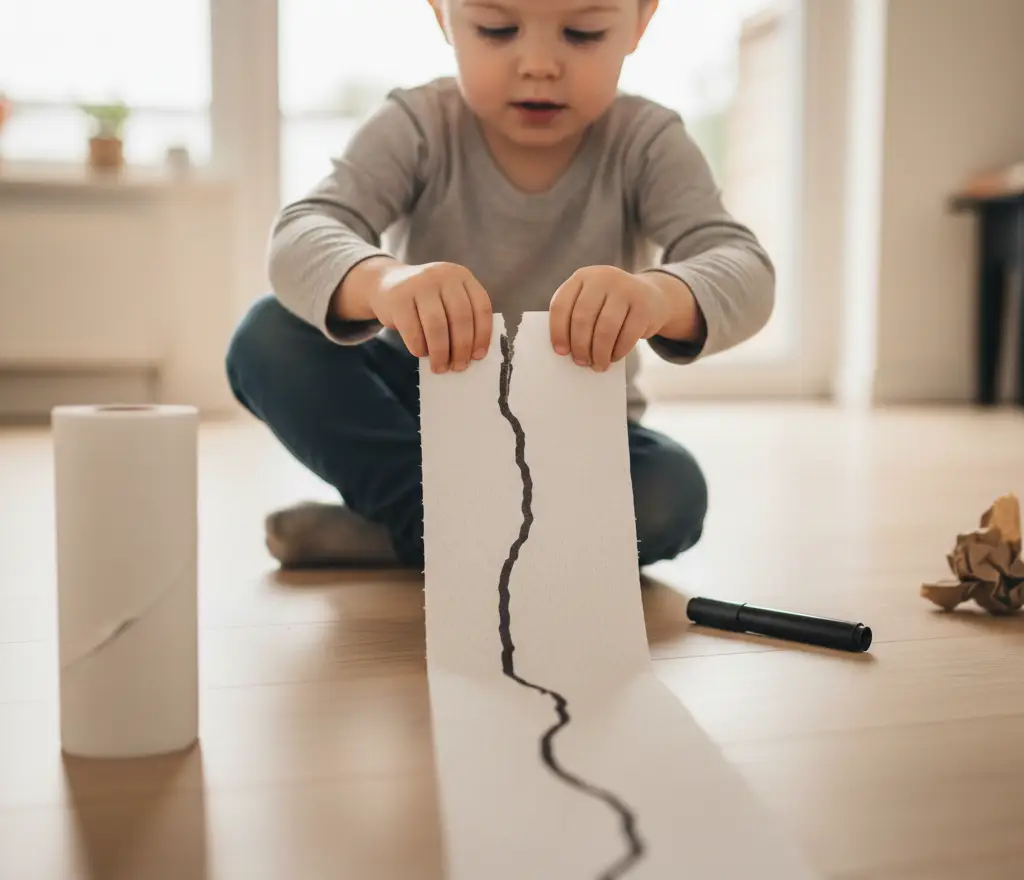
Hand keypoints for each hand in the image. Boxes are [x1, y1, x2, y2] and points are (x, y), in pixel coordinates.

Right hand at [368, 261, 492, 373]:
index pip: (481, 307)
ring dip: (441, 353)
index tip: (478, 357)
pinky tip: (421, 353)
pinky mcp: (398, 298)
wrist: (385, 284)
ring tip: (440, 367)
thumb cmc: (425, 301)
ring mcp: (418, 284)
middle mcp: (442, 275)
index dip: (482, 335)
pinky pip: (413, 331)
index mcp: (461, 276)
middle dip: (461, 348)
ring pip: (437, 326)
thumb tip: (473, 355)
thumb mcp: (447, 299)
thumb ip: (462, 318)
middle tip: (458, 367)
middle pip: (461, 318)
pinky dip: (420, 348)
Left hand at [549, 266, 669, 370]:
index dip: (558, 331)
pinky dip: (618, 352)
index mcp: (582, 277)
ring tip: (598, 365)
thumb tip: (566, 351)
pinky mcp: (644, 306)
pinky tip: (614, 357)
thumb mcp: (592, 301)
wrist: (652, 297)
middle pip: (582, 318)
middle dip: (580, 346)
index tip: (560, 352)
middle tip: (581, 362)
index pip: (561, 305)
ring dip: (599, 353)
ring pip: (605, 329)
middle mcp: (603, 278)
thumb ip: (575, 318)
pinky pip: (627, 336)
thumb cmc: (611, 306)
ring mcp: (626, 289)